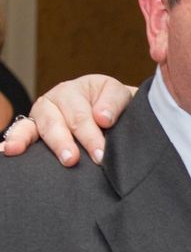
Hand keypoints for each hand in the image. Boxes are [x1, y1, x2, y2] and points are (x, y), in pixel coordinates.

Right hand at [1, 75, 135, 164]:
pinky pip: (21, 133)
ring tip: (46, 159)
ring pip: (35, 128)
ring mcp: (40, 115)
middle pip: (56, 123)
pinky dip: (15, 141)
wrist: (111, 110)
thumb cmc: (113, 104)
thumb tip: (102, 118)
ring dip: (42, 145)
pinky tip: (8, 151)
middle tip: (72, 161)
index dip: (90, 135)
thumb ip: (113, 103)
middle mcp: (53, 101)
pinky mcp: (32, 129)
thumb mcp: (118, 95)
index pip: (81, 115)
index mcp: (74, 90)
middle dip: (64, 143)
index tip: (100, 154)